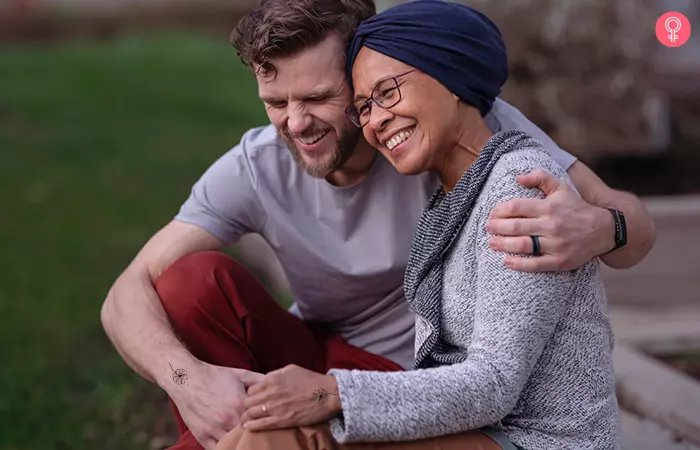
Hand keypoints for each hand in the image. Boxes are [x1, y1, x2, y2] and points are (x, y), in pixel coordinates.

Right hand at [164, 361, 263, 448]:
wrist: (187, 377)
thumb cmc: (214, 375)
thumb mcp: (240, 374)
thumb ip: (258, 380)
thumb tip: (273, 385)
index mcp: (240, 404)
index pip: (259, 421)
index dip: (263, 423)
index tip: (265, 423)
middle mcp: (228, 419)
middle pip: (247, 435)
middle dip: (251, 434)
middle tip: (255, 433)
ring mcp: (214, 429)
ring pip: (233, 444)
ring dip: (238, 443)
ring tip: (243, 441)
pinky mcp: (202, 435)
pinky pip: (216, 449)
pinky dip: (223, 448)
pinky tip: (229, 445)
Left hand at [240, 364, 340, 430]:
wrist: (327, 393)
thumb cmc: (312, 379)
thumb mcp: (291, 369)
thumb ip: (276, 374)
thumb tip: (266, 379)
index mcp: (273, 379)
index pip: (251, 389)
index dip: (251, 395)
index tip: (254, 399)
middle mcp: (271, 393)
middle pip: (248, 402)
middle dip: (247, 406)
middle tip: (249, 410)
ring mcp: (276, 407)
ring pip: (252, 413)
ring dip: (247, 416)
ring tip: (245, 420)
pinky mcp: (283, 420)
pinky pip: (262, 424)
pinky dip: (252, 426)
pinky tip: (247, 427)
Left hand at [485, 169, 613, 271]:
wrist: (603, 230)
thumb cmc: (576, 208)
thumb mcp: (561, 187)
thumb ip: (540, 177)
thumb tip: (518, 178)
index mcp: (549, 207)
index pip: (517, 207)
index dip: (501, 211)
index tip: (492, 214)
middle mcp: (552, 225)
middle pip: (516, 227)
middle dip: (497, 228)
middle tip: (488, 228)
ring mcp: (556, 245)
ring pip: (523, 245)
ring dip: (503, 245)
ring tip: (491, 243)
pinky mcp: (559, 261)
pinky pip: (535, 265)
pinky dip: (519, 264)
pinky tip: (506, 261)